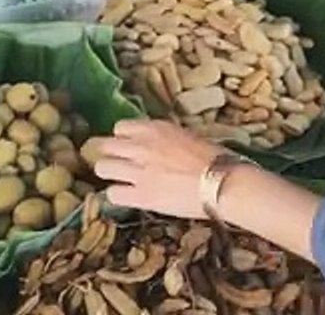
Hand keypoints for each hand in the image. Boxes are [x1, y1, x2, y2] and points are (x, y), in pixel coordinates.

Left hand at [88, 119, 226, 219]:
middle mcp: (140, 146)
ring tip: (119, 180)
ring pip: (102, 167)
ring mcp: (137, 171)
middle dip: (109, 155)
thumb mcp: (186, 136)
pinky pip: (112, 194)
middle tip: (117, 164)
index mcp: (154, 129)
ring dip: (109, 174)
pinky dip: (117, 195)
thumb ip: (164, 138)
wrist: (222, 183)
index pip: (120, 128)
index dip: (123, 139)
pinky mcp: (140, 195)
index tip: (128, 147)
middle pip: (104, 145)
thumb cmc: (214, 159)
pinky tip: (128, 197)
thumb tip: (157, 145)